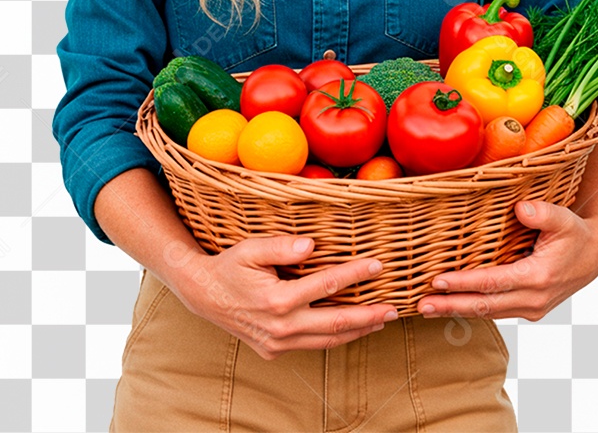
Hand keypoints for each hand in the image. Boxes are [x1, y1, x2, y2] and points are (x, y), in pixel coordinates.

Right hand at [163, 234, 397, 359]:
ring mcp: (278, 343)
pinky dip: (335, 338)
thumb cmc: (230, 266)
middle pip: (335, 323)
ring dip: (357, 332)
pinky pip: (312, 345)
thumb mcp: (250, 249)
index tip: (378, 265)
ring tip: (381, 321)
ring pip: (327, 341)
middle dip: (368, 316)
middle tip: (393, 308)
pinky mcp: (275, 351)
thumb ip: (280, 246)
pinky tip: (351, 329)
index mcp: (277, 300)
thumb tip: (310, 245)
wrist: (203, 295)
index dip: (355, 274)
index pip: (326, 285)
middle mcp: (281, 327)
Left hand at [415, 199, 597, 321]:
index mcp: (539, 277)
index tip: (438, 281)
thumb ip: (543, 213)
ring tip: (426, 308)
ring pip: (487, 313)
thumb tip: (521, 208)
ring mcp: (531, 308)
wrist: (592, 257)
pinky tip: (450, 306)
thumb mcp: (563, 218)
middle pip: (484, 305)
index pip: (493, 283)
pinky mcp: (528, 309)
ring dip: (457, 311)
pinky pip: (495, 311)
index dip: (464, 283)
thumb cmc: (574, 232)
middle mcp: (534, 299)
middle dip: (451, 305)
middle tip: (421, 305)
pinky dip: (471, 310)